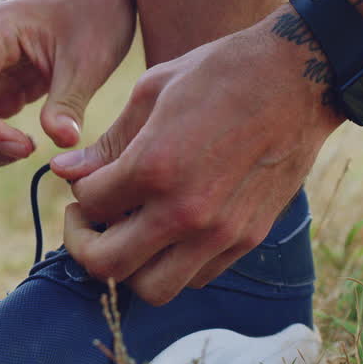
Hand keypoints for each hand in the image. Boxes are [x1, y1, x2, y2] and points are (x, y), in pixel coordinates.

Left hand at [52, 8, 344, 304]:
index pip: (89, 205)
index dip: (78, 192)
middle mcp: (185, 210)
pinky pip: (195, 278)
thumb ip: (107, 143)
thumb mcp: (151, 92)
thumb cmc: (218, 74)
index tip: (87, 179)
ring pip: (151, 289)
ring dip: (128, 268)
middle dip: (85, 244)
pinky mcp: (247, 239)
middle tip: (88, 220)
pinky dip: (170, 265)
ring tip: (127, 232)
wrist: (299, 78)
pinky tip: (167, 231)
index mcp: (154, 167)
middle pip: (107, 266)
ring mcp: (220, 232)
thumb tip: (63, 172)